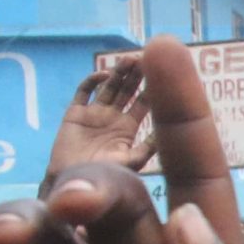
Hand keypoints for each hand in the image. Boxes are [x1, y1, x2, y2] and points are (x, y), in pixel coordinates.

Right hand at [46, 63, 151, 180]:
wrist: (74, 183)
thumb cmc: (106, 177)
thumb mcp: (134, 162)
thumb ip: (149, 148)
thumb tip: (168, 134)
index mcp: (129, 127)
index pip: (144, 102)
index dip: (152, 87)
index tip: (161, 73)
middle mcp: (113, 117)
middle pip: (127, 90)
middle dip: (135, 75)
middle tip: (144, 59)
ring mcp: (94, 113)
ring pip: (108, 87)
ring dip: (118, 73)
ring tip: (129, 60)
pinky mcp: (75, 113)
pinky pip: (84, 92)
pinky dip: (93, 81)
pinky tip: (103, 75)